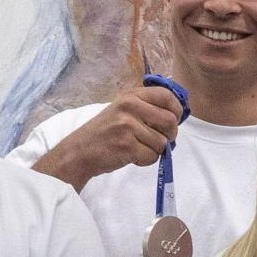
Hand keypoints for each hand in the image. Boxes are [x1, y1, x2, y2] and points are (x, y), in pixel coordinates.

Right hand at [36, 85, 183, 185]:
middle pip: (170, 121)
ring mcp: (128, 126)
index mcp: (131, 95)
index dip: (176, 110)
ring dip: (155, 150)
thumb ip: (145, 107)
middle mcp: (130, 107)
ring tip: (138, 148)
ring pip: (162, 142)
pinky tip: (133, 156)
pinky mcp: (127, 145)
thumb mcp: (122, 110)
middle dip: (170, 135)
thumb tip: (175, 116)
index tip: (174, 120)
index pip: (167, 96)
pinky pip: (152, 156)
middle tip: (159, 141)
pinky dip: (146, 160)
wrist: (80, 151)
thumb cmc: (104, 132)